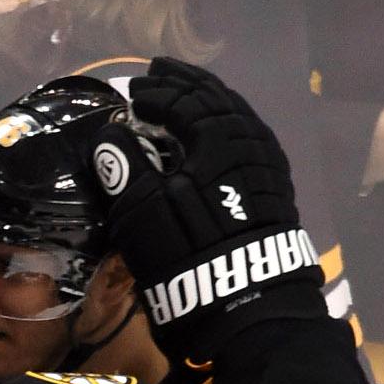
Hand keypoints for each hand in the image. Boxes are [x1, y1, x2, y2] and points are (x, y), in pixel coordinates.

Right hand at [90, 57, 326, 362]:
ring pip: (237, 119)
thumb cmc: (188, 253)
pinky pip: (246, 141)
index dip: (156, 92)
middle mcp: (249, 141)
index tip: (131, 91)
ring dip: (207, 105)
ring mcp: (267, 166)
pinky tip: (212, 139)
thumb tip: (109, 134)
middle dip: (187, 86)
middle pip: (217, 100)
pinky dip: (224, 128)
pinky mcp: (274, 191)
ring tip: (184, 101)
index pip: (184, 99)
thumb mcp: (142, 211)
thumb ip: (123, 166)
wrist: (247, 307)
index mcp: (218, 136)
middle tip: (160, 76)